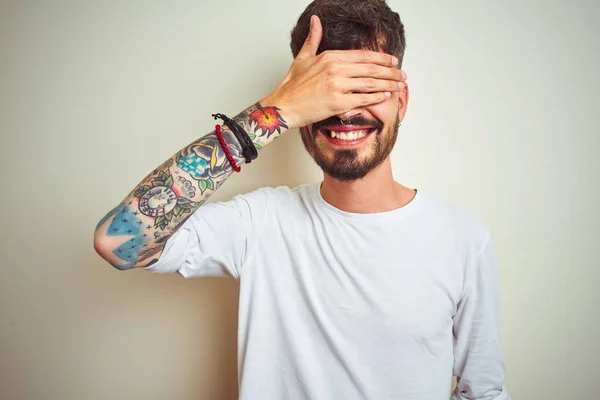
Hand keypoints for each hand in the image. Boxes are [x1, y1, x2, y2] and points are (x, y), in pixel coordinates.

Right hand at [260, 15, 406, 129]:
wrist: (283, 107)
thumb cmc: (292, 86)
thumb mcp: (302, 58)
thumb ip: (313, 39)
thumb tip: (315, 21)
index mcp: (330, 57)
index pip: (363, 55)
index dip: (381, 58)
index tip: (393, 61)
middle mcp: (335, 69)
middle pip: (371, 69)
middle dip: (390, 72)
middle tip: (402, 75)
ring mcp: (337, 86)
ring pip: (370, 84)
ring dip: (388, 85)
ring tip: (399, 86)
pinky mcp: (338, 103)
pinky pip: (363, 100)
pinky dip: (377, 98)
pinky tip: (386, 97)